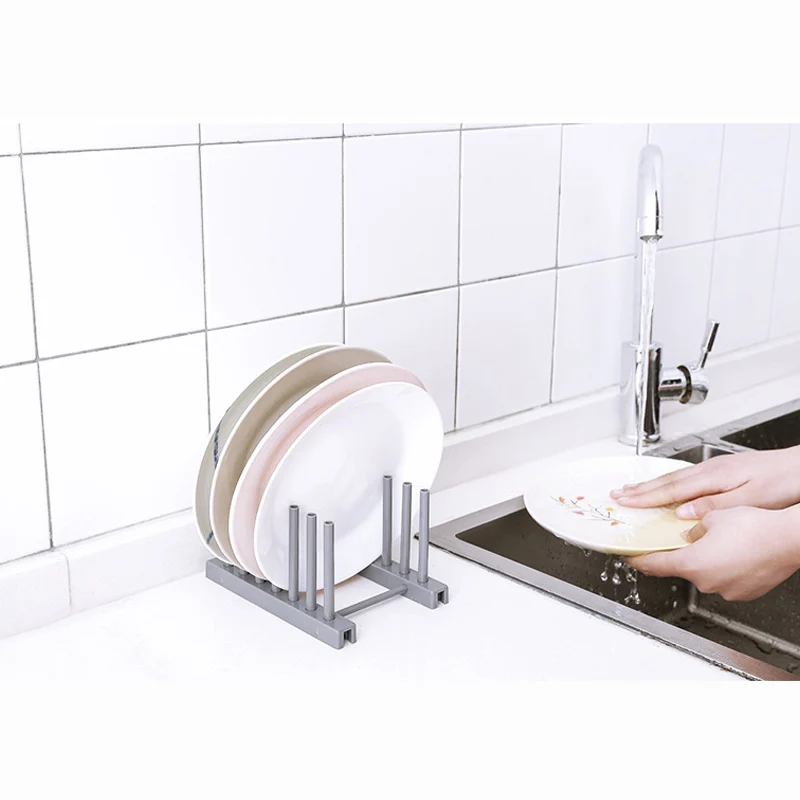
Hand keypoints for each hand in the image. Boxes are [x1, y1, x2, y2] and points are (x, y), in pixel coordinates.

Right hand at [611, 446, 799, 517]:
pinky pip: (685, 478)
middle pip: (666, 480)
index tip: (623, 502)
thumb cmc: (784, 483)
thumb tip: (682, 512)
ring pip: (674, 478)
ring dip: (650, 485)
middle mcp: (710, 470)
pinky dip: (667, 483)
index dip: (643, 497)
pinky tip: (665, 487)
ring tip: (632, 490)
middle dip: (639, 489)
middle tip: (616, 494)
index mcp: (713, 477)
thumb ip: (714, 506)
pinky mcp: (723, 471)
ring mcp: (716, 469)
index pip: (670, 489)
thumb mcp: (751, 500)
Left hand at [626, 506, 799, 600]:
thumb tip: (688, 532)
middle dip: (677, 553)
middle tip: (678, 538)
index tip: (628, 556)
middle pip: (680, 568)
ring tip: (718, 541)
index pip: (653, 564)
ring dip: (703, 560)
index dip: (637, 559)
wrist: (789, 540)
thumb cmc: (754, 527)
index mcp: (691, 563)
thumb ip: (692, 527)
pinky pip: (724, 579)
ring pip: (704, 573)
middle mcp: (705, 581)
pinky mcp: (743, 593)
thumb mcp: (713, 517)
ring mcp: (725, 590)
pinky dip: (723, 567)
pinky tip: (734, 552)